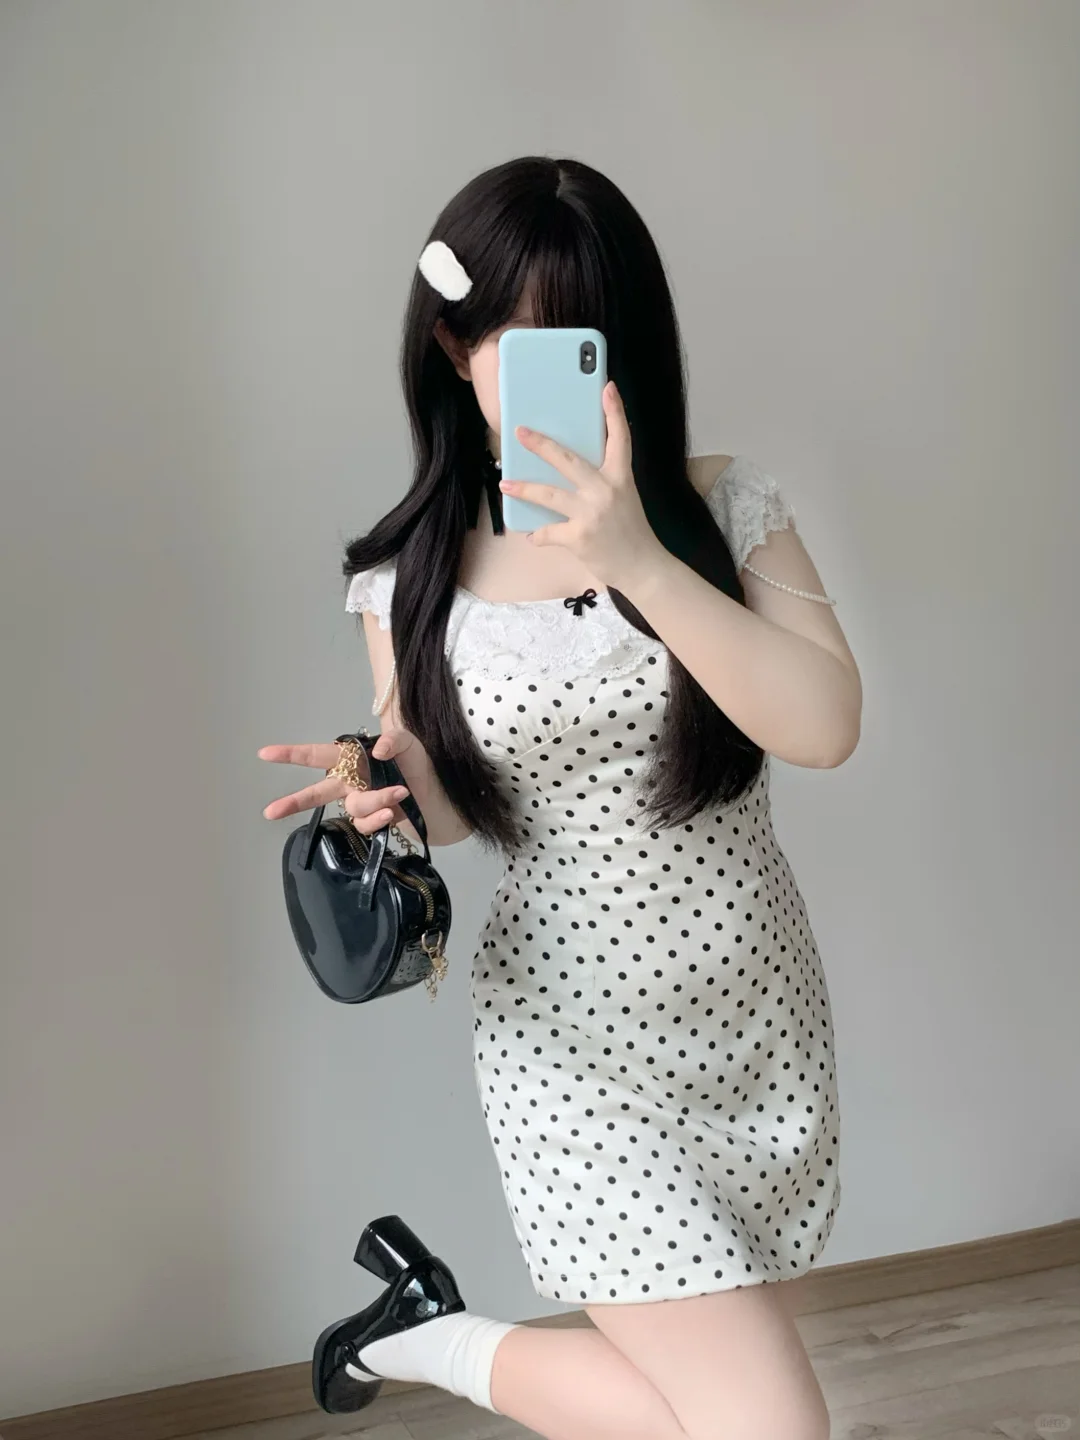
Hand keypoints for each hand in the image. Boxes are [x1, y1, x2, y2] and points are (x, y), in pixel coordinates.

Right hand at [258, 728, 415, 835]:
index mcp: (351, 759)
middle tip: (270, 812)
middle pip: (316, 793)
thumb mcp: (408, 742)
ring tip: (398, 793)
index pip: (317, 755)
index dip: (291, 754)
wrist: (440, 792)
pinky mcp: (373, 820)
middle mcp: (351, 782)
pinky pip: (367, 823)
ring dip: (375, 800)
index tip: (264, 754)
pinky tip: (392, 812)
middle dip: (293, 802)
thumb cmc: (419, 762)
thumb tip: (378, 752)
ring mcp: (361, 802)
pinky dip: (379, 817)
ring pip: (354, 807)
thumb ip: (393, 741)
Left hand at [497, 380, 664, 591]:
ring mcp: (591, 514)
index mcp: (621, 477)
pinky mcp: (579, 537)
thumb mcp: (624, 496)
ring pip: (549, 495)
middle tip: (521, 432)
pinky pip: (549, 532)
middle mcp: (606, 491)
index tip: (607, 388)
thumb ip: (601, 480)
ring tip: (506, 483)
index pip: (620, 438)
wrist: (641, 566)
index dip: (614, 412)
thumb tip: (568, 468)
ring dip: (524, 488)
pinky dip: (539, 535)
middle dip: (542, 445)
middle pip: (569, 460)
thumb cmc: (630, 530)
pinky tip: (532, 535)